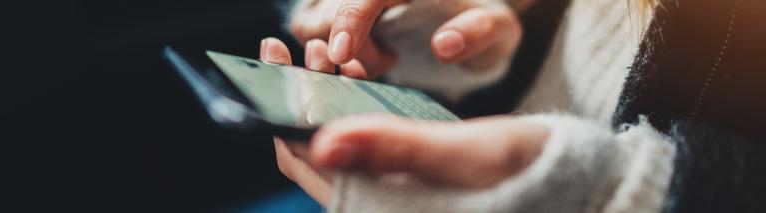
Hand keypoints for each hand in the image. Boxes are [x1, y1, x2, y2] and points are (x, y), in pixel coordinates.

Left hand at [260, 37, 548, 205]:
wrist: (573, 183)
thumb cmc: (528, 173)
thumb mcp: (464, 156)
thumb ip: (396, 149)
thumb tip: (323, 142)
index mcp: (377, 205)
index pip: (305, 160)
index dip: (280, 109)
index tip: (274, 60)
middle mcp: (376, 198)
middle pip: (313, 146)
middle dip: (301, 92)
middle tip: (303, 45)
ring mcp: (391, 186)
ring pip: (338, 138)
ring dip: (327, 93)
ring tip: (330, 51)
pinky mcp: (409, 172)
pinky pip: (365, 135)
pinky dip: (354, 101)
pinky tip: (359, 73)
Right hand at [290, 0, 523, 76]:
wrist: (468, 24)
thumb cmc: (481, 26)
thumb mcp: (499, 30)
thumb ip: (481, 31)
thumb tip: (445, 44)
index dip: (348, 19)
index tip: (342, 55)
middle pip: (326, 12)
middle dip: (351, 47)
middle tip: (392, 61)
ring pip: (310, 24)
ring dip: (340, 53)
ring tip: (385, 58)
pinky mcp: (333, 9)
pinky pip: (310, 33)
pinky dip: (331, 54)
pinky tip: (367, 59)